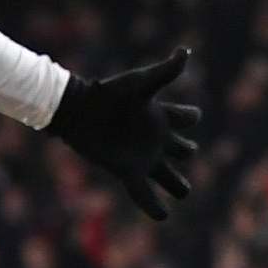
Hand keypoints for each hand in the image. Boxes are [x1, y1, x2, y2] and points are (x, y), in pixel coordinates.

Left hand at [48, 49, 202, 220]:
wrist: (77, 111)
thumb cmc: (109, 94)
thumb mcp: (140, 84)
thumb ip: (165, 73)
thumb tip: (186, 52)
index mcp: (161, 117)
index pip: (188, 119)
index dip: (190, 117)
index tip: (190, 117)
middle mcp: (155, 139)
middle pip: (183, 151)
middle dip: (187, 152)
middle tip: (186, 152)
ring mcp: (144, 158)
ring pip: (169, 178)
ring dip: (177, 186)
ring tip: (182, 192)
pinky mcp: (128, 172)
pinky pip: (144, 194)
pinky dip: (154, 207)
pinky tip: (163, 216)